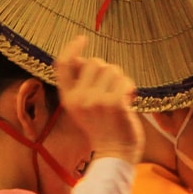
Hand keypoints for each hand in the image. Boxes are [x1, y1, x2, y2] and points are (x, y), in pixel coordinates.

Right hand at [55, 35, 141, 160]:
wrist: (115, 154)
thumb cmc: (102, 127)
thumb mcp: (82, 107)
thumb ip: (80, 83)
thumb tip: (80, 59)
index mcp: (68, 98)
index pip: (62, 65)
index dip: (71, 48)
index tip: (82, 39)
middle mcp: (79, 98)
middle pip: (95, 62)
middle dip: (107, 71)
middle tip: (111, 90)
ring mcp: (96, 101)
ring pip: (112, 69)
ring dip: (120, 80)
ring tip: (119, 98)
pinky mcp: (114, 104)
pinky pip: (125, 81)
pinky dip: (130, 88)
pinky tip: (129, 101)